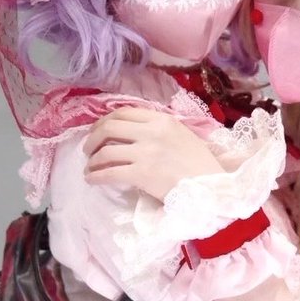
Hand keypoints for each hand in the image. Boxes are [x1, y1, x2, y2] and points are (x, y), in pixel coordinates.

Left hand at [83, 107, 222, 201]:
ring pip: (106, 151)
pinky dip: (96, 176)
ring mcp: (145, 152)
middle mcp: (151, 132)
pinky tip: (92, 180)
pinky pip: (110, 172)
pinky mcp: (141, 174)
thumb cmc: (199, 164)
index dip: (105, 120)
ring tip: (90, 167)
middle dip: (93, 138)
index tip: (98, 129)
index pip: (124, 112)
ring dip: (93, 160)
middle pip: (109, 128)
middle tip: (88, 149)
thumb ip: (158, 130)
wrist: (211, 187)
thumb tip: (132, 133)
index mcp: (162, 120)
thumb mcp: (181, 135)